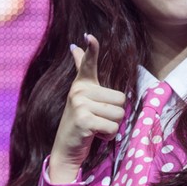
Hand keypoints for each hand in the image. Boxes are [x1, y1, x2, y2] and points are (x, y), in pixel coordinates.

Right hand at [49, 34, 126, 181]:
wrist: (66, 149)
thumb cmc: (80, 122)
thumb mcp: (82, 96)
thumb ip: (81, 71)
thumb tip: (74, 46)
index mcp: (81, 85)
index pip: (88, 63)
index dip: (91, 50)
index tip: (90, 37)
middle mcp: (79, 91)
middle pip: (120, 99)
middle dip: (114, 115)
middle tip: (97, 120)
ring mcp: (80, 105)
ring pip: (118, 114)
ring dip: (112, 126)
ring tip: (96, 127)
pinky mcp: (84, 120)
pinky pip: (112, 127)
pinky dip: (108, 136)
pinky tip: (94, 135)